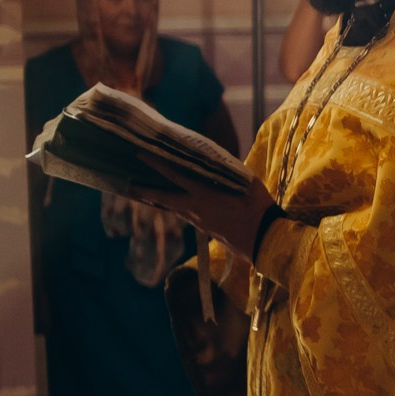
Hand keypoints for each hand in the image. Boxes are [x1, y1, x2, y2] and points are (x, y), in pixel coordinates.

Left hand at [135, 161, 280, 263]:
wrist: (263, 239)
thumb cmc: (259, 208)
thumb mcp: (247, 184)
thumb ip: (231, 173)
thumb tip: (221, 164)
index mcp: (204, 194)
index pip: (175, 176)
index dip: (157, 165)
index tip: (142, 156)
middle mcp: (196, 209)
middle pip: (164, 198)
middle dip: (146, 191)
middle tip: (131, 185)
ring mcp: (199, 221)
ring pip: (174, 208)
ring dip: (161, 200)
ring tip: (151, 194)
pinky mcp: (205, 230)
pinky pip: (186, 215)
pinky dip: (178, 208)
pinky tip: (180, 206)